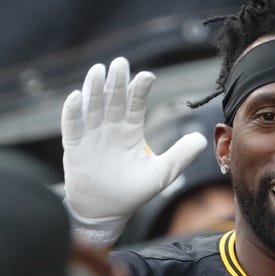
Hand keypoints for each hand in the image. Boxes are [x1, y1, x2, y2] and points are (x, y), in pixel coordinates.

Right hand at [62, 57, 206, 245]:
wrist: (105, 213)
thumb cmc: (131, 193)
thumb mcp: (161, 174)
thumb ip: (180, 155)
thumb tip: (202, 138)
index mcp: (130, 131)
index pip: (135, 104)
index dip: (139, 90)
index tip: (147, 76)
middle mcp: (109, 128)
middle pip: (113, 99)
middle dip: (116, 82)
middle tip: (121, 62)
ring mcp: (90, 135)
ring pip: (92, 106)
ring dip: (94, 89)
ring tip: (98, 70)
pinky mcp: (74, 147)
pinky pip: (72, 126)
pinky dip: (73, 112)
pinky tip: (76, 97)